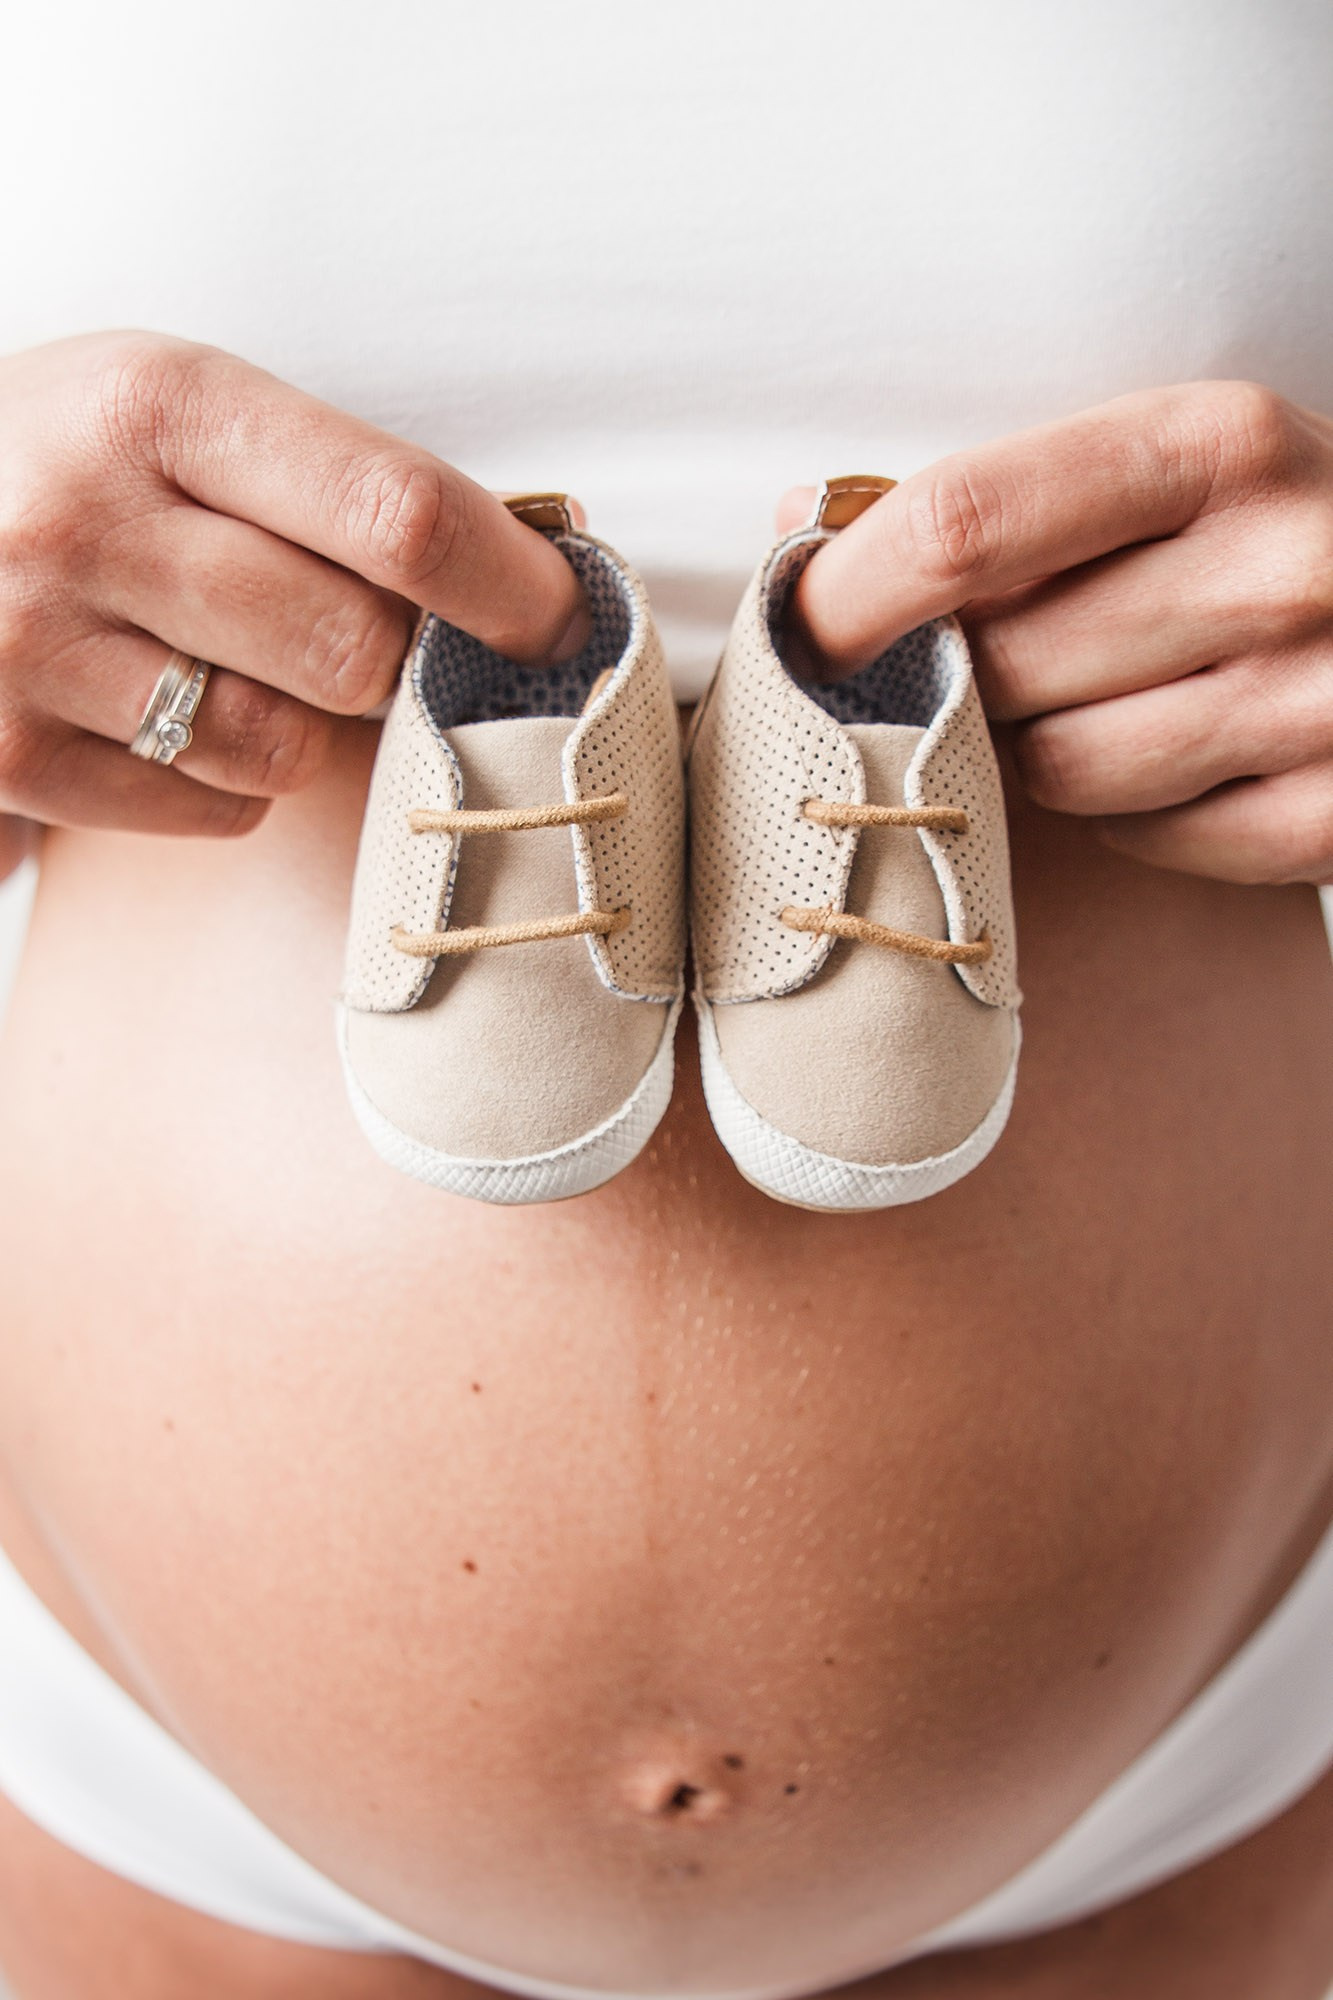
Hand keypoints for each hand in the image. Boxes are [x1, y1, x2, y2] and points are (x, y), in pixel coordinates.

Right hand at [0, 331, 588, 871]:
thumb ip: (324, 479)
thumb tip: (524, 572)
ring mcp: (33, 649)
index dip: (510, 583)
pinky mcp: (8, 758)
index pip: (394, 512)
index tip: (565, 619)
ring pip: (285, 747)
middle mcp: (86, 520)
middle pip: (354, 650)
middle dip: (385, 660)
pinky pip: (214, 810)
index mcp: (157, 403)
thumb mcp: (167, 409)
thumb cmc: (60, 462)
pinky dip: (222, 783)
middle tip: (355, 635)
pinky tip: (159, 716)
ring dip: (294, 723)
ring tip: (224, 661)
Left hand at [780, 382, 1332, 885]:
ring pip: (1058, 773)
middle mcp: (1280, 569)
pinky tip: (1182, 751)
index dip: (849, 590)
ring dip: (1042, 749)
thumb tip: (802, 535)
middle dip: (968, 674)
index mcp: (1221, 445)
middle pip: (1003, 666)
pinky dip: (1134, 812)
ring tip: (1107, 693)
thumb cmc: (1280, 528)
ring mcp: (1317, 704)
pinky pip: (1146, 840)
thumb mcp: (1177, 459)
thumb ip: (1009, 501)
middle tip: (1000, 651)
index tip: (796, 626)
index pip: (965, 525)